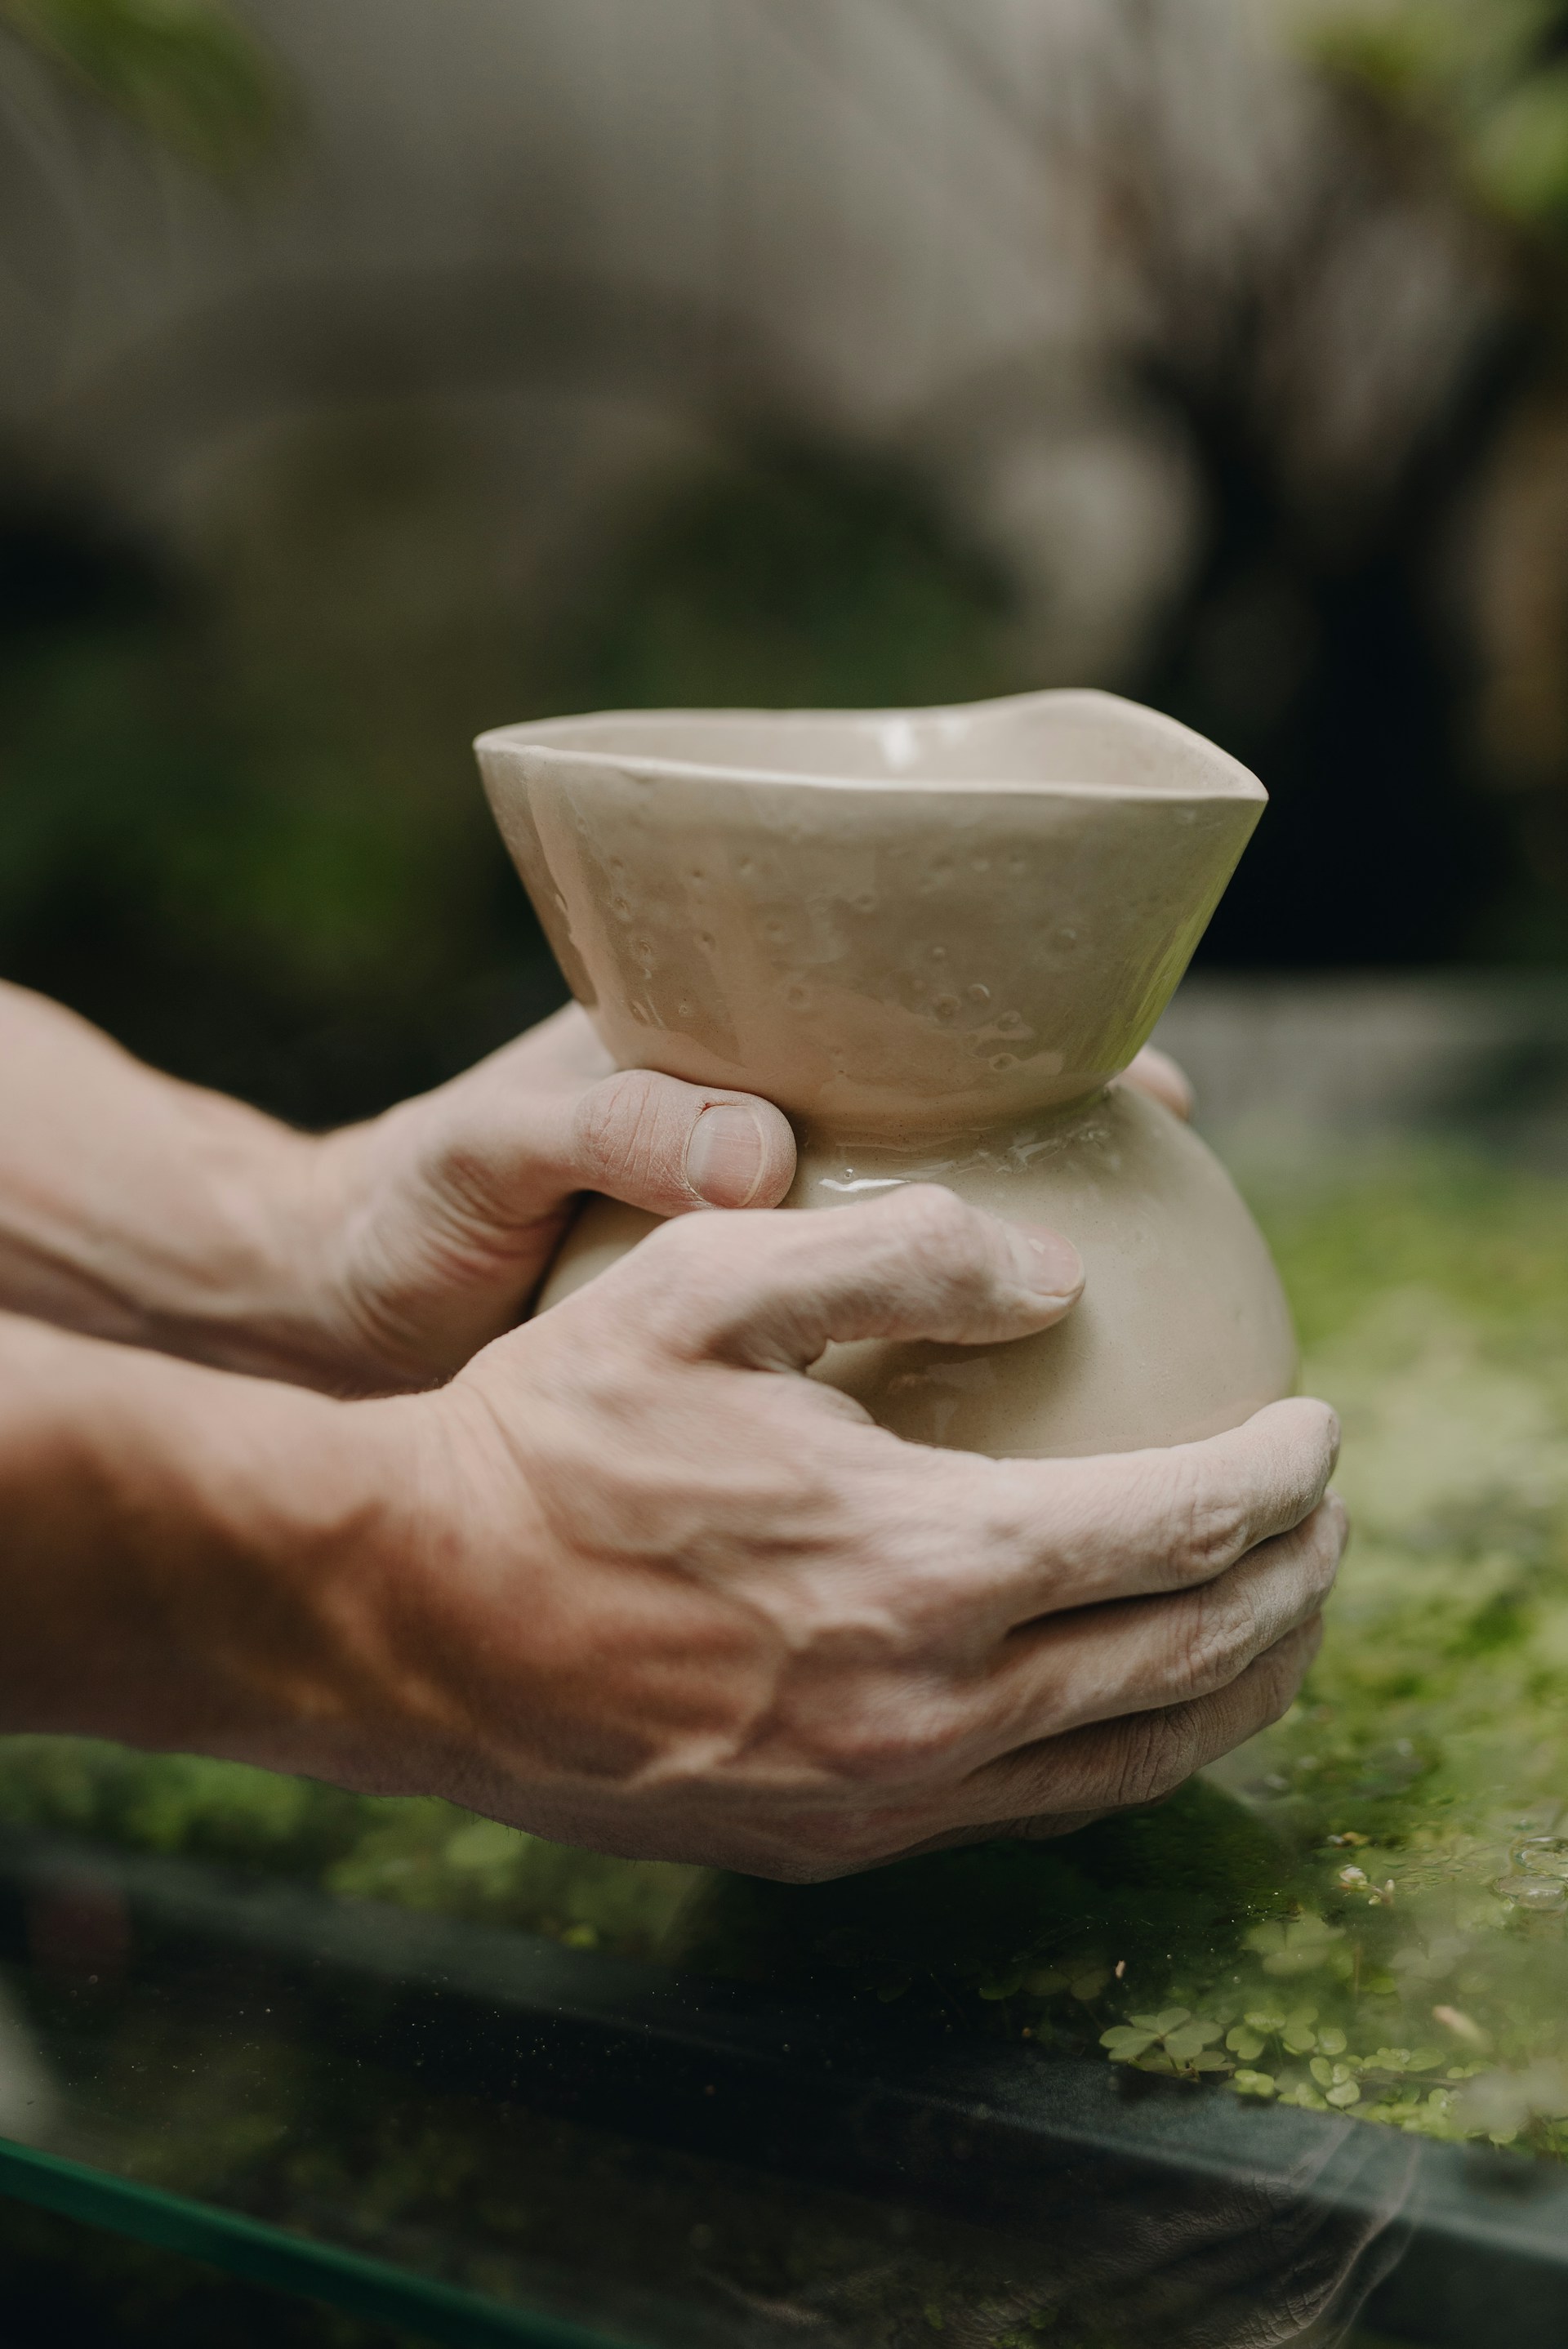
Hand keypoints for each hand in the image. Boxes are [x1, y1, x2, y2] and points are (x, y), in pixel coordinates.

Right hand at [285, 1186, 1340, 1878]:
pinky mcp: (828, 1845)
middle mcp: (932, 1711)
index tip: (1320, 1425)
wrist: (407, 1616)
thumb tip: (1049, 1272)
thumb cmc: (545, 1434)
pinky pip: (1029, 1809)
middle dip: (1296, 1586)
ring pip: (1132, 1762)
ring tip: (1270, 1616)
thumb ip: (895, 1252)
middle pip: (1194, 1660)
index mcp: (927, 1568)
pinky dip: (1116, 1749)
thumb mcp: (701, 1279)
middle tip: (1324, 1515)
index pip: (1182, 1528)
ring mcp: (883, 1801)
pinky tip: (1112, 1693)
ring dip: (1234, 1687)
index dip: (1281, 1476)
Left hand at [297, 1023, 1192, 1393]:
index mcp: (730, 1081)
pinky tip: (1015, 1471)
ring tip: (1156, 1370)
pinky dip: (951, 1401)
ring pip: (938, 1280)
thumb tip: (762, 1148)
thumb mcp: (492, 1155)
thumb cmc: (400, 1215)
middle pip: (969, 1166)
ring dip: (1036, 1307)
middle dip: (1087, 1188)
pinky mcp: (735, 1361)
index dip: (1058, 1062)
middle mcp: (770, 1166)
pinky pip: (877, 1372)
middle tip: (1203, 1243)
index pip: (930, 1049)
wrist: (316, 1315)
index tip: (1165, 1092)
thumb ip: (609, 1128)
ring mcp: (761, 1275)